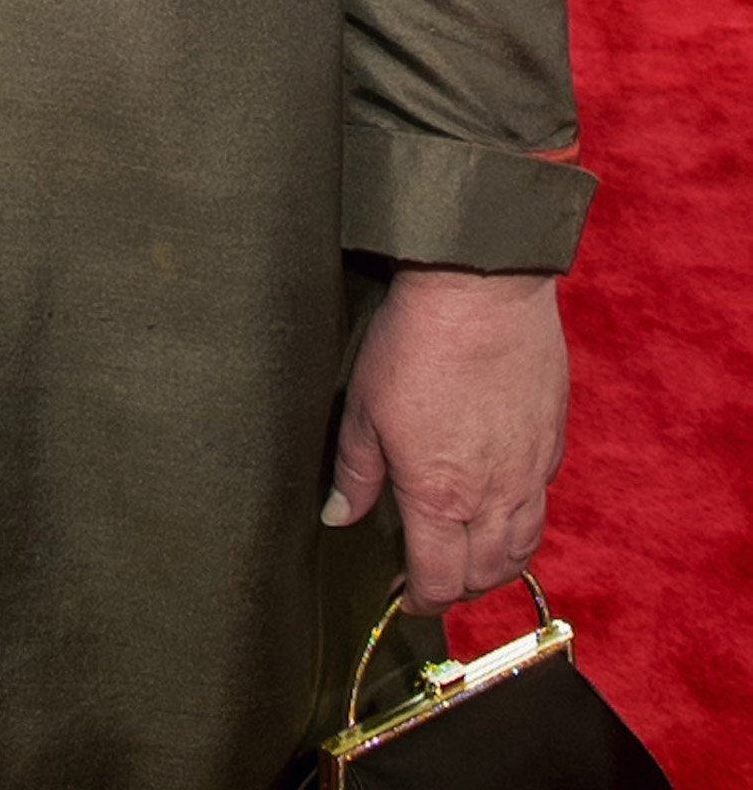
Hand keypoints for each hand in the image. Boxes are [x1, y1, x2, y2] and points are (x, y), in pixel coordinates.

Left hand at [323, 268, 567, 613]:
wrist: (481, 290)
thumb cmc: (415, 344)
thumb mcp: (364, 408)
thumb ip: (356, 473)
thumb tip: (339, 517)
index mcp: (439, 497)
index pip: (438, 579)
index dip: (420, 599)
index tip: (405, 596)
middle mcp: (491, 497)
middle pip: (486, 574)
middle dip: (459, 588)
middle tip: (436, 578)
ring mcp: (528, 471)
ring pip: (522, 547)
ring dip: (496, 565)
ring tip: (472, 556)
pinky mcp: (551, 441)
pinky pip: (541, 502)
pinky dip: (522, 520)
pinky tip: (502, 502)